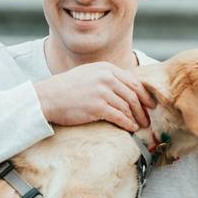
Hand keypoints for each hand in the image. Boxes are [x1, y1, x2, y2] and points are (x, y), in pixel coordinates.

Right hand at [33, 62, 154, 131]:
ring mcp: (102, 92)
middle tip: (147, 119)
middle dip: (143, 109)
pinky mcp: (97, 107)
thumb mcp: (88, 74)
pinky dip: (128, 123)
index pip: (133, 82)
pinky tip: (130, 128)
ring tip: (140, 126)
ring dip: (136, 118)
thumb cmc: (66, 88)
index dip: (144, 95)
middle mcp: (106, 78)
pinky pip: (119, 116)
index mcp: (106, 68)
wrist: (47, 97)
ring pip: (128, 107)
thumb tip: (124, 90)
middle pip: (133, 95)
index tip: (150, 104)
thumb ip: (106, 78)